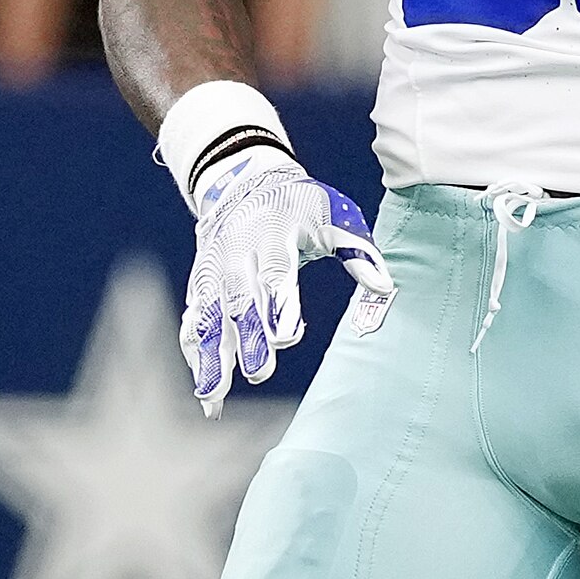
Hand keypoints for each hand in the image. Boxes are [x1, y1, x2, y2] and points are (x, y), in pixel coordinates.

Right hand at [181, 150, 393, 409]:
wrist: (243, 181)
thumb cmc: (299, 205)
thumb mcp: (334, 215)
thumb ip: (357, 250)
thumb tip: (385, 287)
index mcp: (272, 235)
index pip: (275, 273)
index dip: (279, 304)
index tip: (285, 337)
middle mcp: (236, 255)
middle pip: (239, 301)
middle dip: (247, 339)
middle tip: (260, 373)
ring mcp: (213, 271)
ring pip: (208, 318)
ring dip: (210, 358)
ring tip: (212, 397)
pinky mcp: (200, 284)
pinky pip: (194, 322)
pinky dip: (196, 354)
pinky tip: (204, 389)